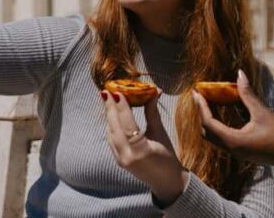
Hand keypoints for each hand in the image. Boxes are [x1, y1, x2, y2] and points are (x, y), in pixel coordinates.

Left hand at [100, 89, 188, 205]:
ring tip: (107, 100)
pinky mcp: (118, 160)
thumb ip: (152, 113)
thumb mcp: (160, 133)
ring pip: (110, 132)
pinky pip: (111, 139)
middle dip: (109, 108)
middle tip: (106, 91)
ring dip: (109, 116)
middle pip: (114, 126)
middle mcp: (126, 155)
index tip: (116, 91)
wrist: (166, 182)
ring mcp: (120, 159)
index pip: (127, 122)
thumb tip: (152, 92)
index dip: (121, 105)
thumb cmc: (167, 157)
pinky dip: (111, 125)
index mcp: (139, 149)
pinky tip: (112, 115)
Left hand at [195, 70, 273, 199]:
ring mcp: (238, 153)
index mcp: (234, 142)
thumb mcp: (263, 112)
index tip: (196, 92)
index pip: (208, 123)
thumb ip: (247, 94)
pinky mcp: (244, 153)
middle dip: (202, 114)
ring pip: (215, 137)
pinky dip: (221, 125)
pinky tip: (227, 111)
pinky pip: (225, 139)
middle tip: (202, 96)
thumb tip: (239, 74)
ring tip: (212, 101)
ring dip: (211, 120)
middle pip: (207, 132)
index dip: (201, 106)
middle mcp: (233, 150)